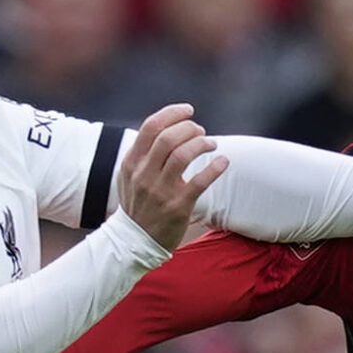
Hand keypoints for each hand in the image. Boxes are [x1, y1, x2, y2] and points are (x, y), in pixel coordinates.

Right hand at [116, 103, 227, 252]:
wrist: (135, 242)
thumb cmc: (138, 205)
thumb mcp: (129, 176)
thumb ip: (143, 153)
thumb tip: (166, 127)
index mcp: (131, 162)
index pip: (151, 127)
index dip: (172, 113)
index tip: (188, 110)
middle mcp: (144, 174)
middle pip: (168, 138)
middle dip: (190, 128)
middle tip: (200, 131)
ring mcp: (160, 190)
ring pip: (183, 155)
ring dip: (202, 143)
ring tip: (211, 144)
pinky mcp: (178, 206)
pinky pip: (199, 181)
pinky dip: (214, 168)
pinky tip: (223, 162)